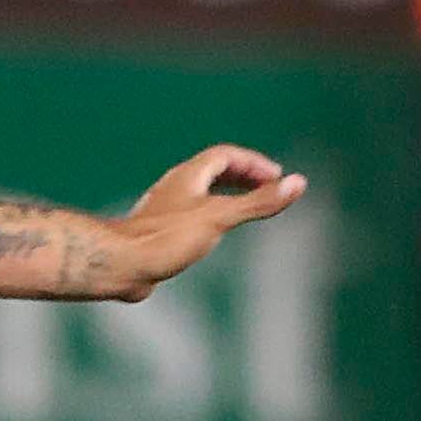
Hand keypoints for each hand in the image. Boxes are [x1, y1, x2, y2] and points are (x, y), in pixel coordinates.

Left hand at [111, 144, 306, 292]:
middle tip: (267, 187)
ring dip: (228, 193)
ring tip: (246, 206)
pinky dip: (212, 214)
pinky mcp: (159, 229)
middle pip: (214, 170)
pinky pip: (192, 212)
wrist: (122, 264)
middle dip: (244, 175)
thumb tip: (298, 183)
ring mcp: (166, 207)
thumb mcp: (221, 218)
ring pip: (201, 191)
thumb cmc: (166, 239)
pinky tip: (214, 234)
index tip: (276, 177)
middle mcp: (176, 186)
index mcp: (189, 176)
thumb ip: (259, 201)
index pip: (226, 155)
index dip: (254, 162)